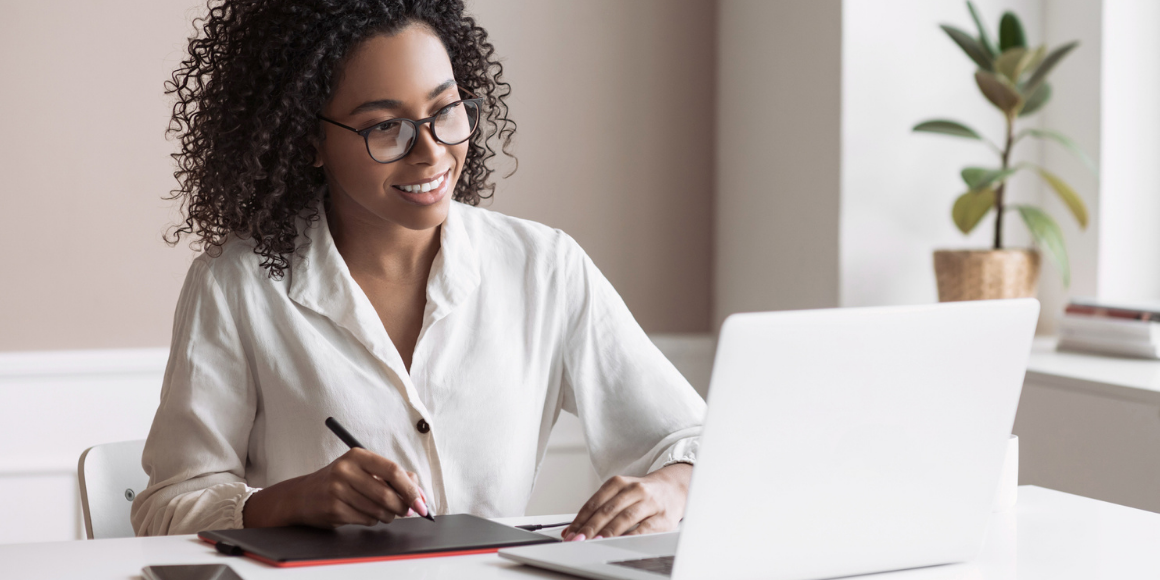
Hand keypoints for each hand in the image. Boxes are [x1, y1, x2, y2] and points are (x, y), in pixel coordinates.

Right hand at [243, 448, 427, 527]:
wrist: (302, 496)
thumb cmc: (339, 481)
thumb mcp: (362, 469)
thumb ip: (391, 476)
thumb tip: (419, 492)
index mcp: (357, 455)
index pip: (392, 470)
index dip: (411, 488)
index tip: (422, 502)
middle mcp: (346, 470)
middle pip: (387, 493)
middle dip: (403, 507)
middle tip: (408, 511)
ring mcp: (337, 490)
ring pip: (378, 509)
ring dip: (388, 515)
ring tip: (385, 512)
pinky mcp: (333, 509)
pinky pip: (366, 519)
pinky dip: (372, 520)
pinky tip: (365, 513)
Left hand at [563, 463, 691, 540]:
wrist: (674, 489)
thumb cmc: (641, 495)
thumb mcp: (620, 494)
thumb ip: (599, 510)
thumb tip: (574, 530)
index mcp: (619, 483)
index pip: (595, 502)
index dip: (581, 519)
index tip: (570, 533)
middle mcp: (634, 490)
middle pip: (608, 510)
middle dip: (590, 527)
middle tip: (578, 540)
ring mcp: (650, 502)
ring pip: (625, 518)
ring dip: (608, 532)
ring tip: (595, 542)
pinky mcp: (663, 517)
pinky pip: (645, 529)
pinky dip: (631, 536)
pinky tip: (621, 543)